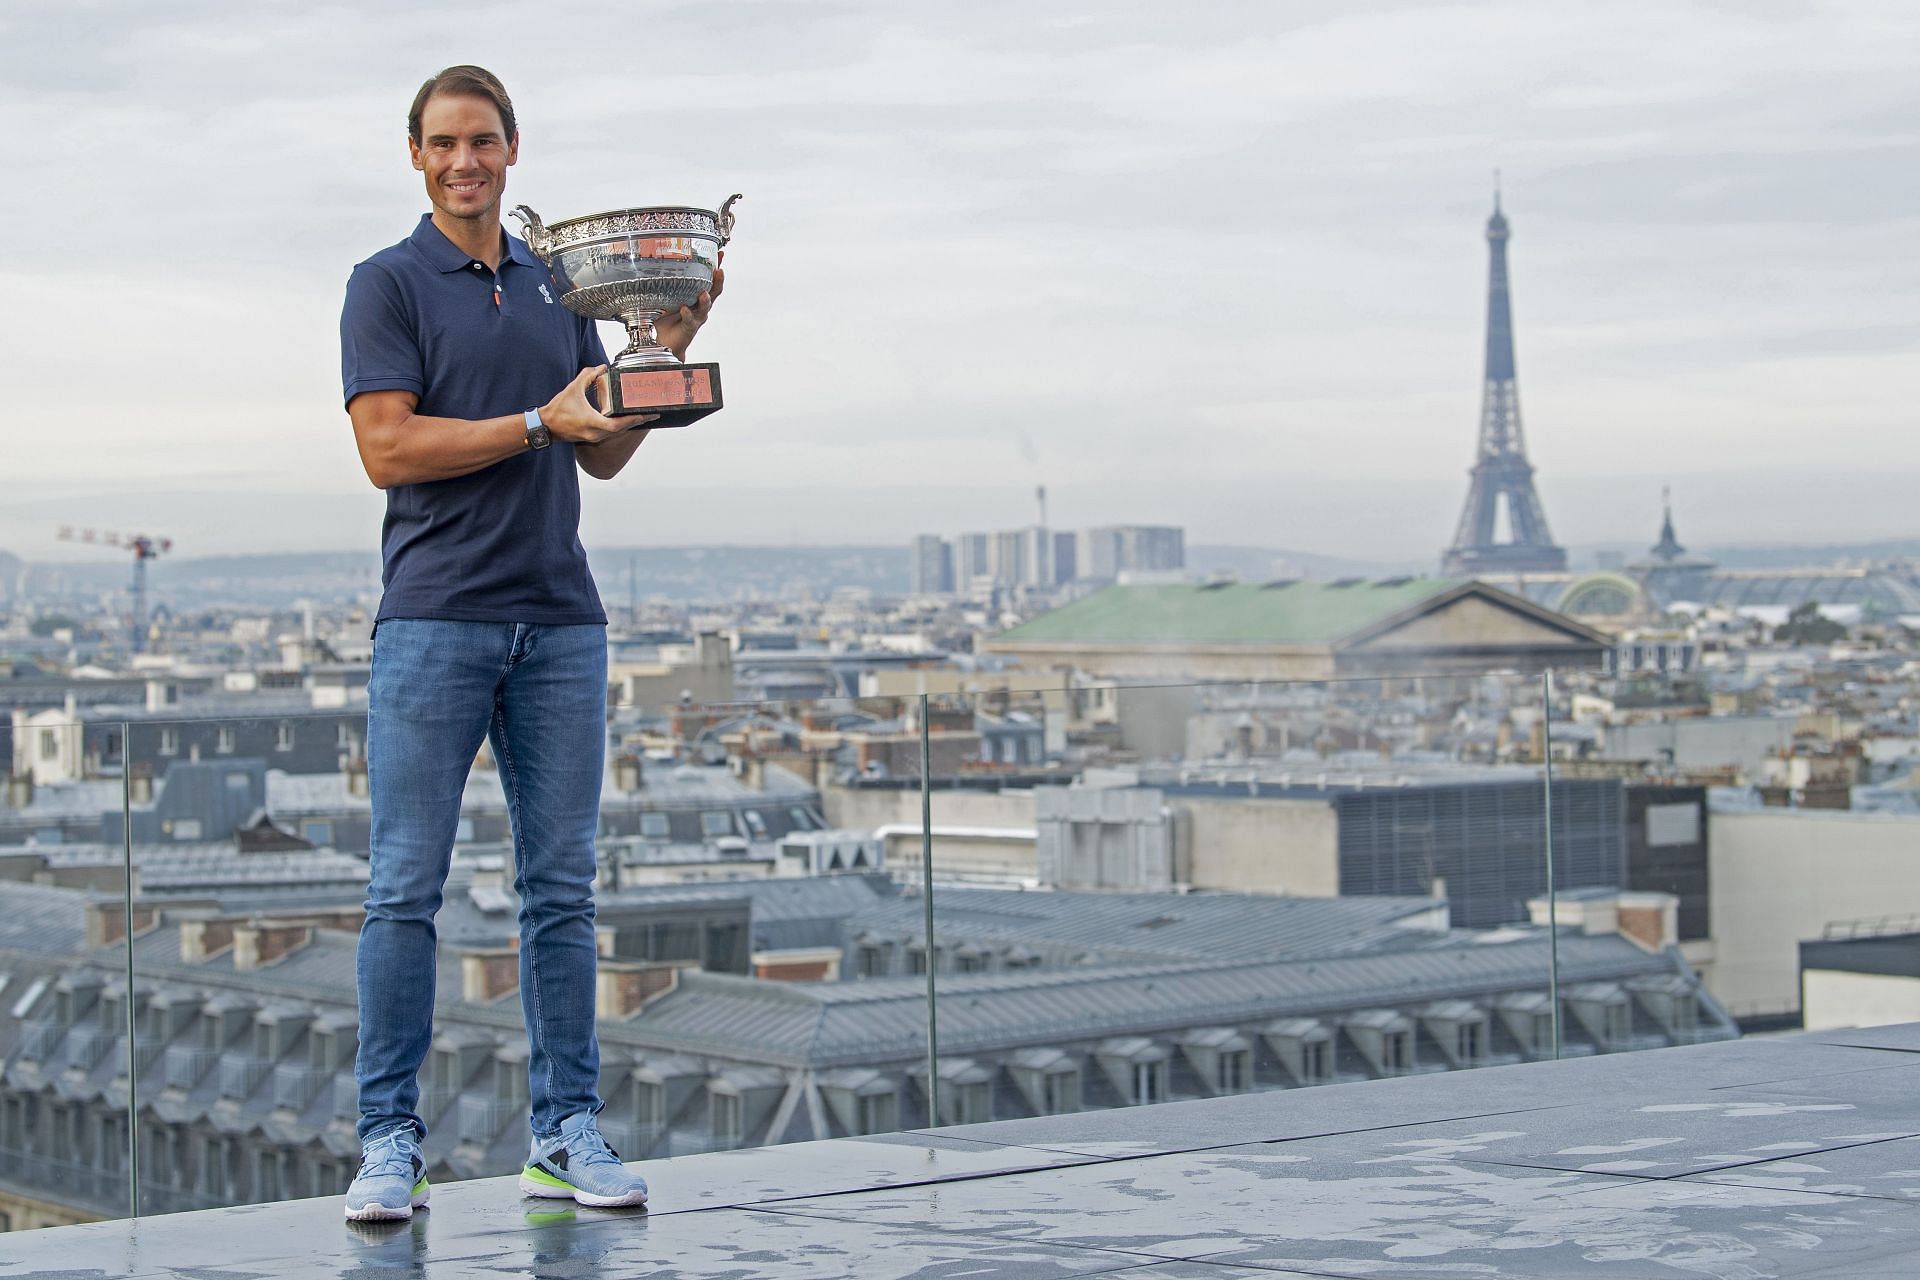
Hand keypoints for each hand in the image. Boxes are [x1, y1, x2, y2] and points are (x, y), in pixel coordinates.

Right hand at [540, 366, 655, 444]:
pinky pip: (611, 433)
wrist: (546, 426)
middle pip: (623, 429)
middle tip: (652, 413)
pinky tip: (626, 418)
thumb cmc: (557, 410)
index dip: (634, 419)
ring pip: (618, 432)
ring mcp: (595, 437)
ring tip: (642, 415)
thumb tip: (601, 367)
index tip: (647, 414)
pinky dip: (620, 425)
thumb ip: (587, 376)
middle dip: (637, 420)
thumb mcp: (573, 389)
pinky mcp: (593, 438)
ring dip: (630, 424)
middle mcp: (596, 433)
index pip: (618, 424)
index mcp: (592, 422)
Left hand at [655, 262, 724, 359]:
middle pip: (713, 291)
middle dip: (717, 281)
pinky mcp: (689, 328)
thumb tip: (648, 262)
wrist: (662, 342)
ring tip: (704, 293)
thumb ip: (660, 283)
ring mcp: (696, 317)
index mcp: (694, 295)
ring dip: (706, 300)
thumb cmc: (663, 318)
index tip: (720, 254)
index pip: (708, 279)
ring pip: (705, 307)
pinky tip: (684, 309)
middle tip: (719, 270)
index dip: (715, 266)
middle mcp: (698, 305)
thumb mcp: (662, 296)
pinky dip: (688, 314)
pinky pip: (691, 320)